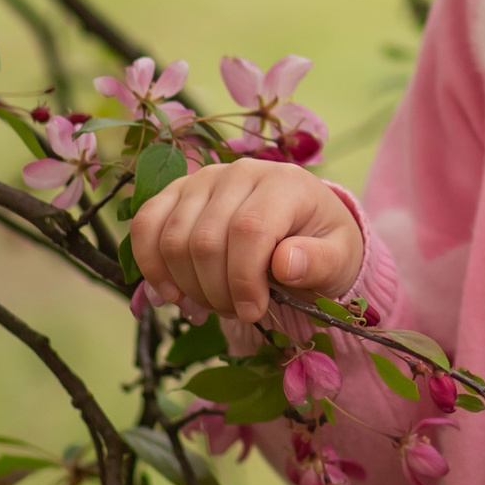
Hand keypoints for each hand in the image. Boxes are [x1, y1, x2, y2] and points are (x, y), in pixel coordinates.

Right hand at [129, 160, 364, 325]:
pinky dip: (151, 265)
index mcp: (285, 183)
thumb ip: (319, 262)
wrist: (306, 227)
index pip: (248, 230)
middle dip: (217, 291)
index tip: (252, 312)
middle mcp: (240, 172)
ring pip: (173, 239)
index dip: (243, 279)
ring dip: (189, 285)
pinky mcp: (177, 192)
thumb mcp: (339, 258)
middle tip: (238, 312)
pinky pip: (146, 225)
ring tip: (216, 303)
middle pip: (205, 240)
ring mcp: (203, 179)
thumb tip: (285, 263)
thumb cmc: (323, 244)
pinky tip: (172, 294)